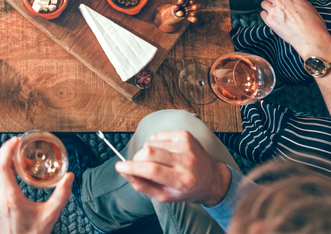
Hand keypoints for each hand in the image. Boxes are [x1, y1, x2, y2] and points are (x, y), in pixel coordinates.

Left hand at [0, 137, 73, 233]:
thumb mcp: (49, 216)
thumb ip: (61, 195)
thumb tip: (69, 177)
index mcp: (10, 197)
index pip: (2, 165)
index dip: (7, 149)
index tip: (16, 140)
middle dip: (7, 149)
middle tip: (21, 143)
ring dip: (7, 159)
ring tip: (24, 158)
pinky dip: (7, 168)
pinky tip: (20, 170)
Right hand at [115, 130, 230, 206]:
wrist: (211, 177)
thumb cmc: (186, 189)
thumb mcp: (165, 196)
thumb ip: (143, 185)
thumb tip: (124, 172)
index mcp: (182, 180)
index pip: (152, 170)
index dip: (132, 167)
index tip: (119, 166)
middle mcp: (185, 161)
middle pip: (149, 152)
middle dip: (137, 158)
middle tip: (138, 165)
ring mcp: (186, 145)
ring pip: (152, 142)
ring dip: (147, 151)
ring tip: (158, 160)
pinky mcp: (185, 134)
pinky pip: (158, 134)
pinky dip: (155, 142)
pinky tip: (165, 151)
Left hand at [261, 0, 330, 58]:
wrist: (311, 38)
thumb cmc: (313, 23)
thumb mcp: (307, 4)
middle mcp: (279, 0)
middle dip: (272, 0)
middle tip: (278, 7)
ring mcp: (273, 10)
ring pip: (264, 4)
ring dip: (268, 8)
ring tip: (276, 14)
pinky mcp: (269, 20)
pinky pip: (262, 14)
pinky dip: (266, 16)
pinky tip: (274, 20)